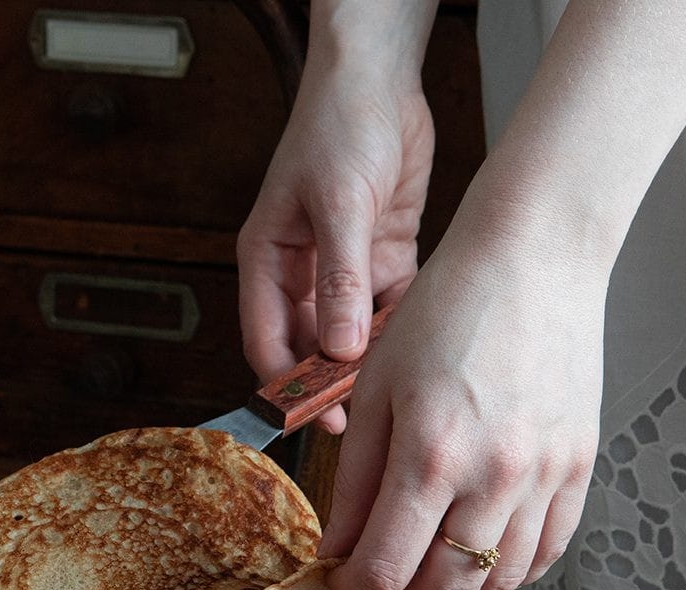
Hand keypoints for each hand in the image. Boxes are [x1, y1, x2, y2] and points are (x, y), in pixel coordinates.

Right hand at [237, 58, 433, 432]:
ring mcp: (343, 268)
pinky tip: (419, 347)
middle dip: (330, 382)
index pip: (266, 340)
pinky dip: (402, 329)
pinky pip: (391, 310)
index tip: (315, 417)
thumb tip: (340, 347)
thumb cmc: (339, 125)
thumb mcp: (337, 204)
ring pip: (352, 335)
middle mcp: (301, 273)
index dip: (287, 385)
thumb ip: (339, 279)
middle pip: (309, 346)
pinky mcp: (382, 259)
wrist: (382, 76)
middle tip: (359, 417)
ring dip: (369, 361)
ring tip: (393, 388)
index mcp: (268, 261)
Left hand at [317, 196, 607, 589]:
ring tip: (424, 577)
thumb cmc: (446, 312)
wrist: (533, 260)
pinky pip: (546, 553)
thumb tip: (339, 549)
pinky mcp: (578, 468)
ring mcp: (545, 477)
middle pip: (443, 589)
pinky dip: (508, 574)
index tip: (339, 581)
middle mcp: (494, 476)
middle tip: (377, 586)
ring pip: (497, 582)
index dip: (354, 589)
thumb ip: (354, 481)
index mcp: (431, 454)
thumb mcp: (375, 390)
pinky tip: (478, 560)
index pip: (386, 566)